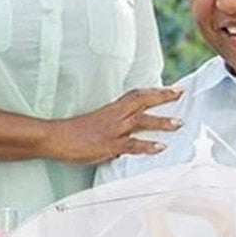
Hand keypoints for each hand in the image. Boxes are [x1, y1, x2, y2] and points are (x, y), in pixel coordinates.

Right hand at [53, 87, 182, 164]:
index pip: (137, 95)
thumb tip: (127, 146)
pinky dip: (147, 146)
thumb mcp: (96, 128)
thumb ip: (114, 133)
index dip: (155, 91)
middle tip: (180, 93)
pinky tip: (160, 147)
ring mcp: (112, 130)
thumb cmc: (72, 134)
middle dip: (163, 97)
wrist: (55, 137)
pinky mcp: (108, 145)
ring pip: (141, 121)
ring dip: (161, 122)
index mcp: (111, 109)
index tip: (172, 89)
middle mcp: (115, 116)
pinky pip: (131, 145)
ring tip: (179, 123)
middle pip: (142, 101)